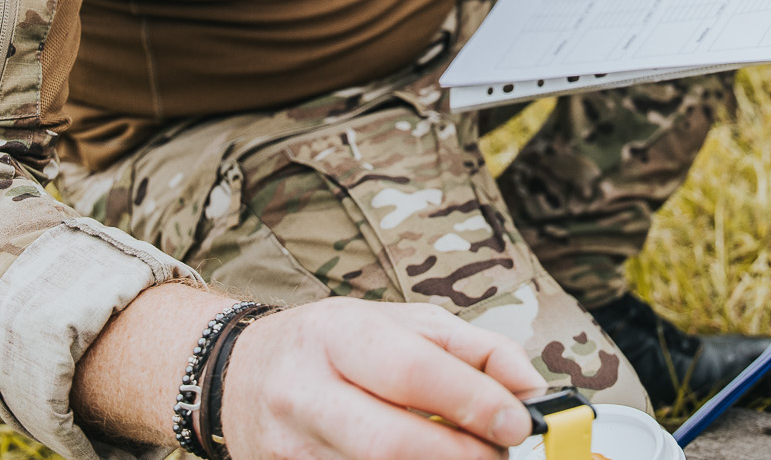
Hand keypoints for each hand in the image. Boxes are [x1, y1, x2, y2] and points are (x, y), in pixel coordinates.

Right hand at [221, 300, 537, 459]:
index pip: (412, 372)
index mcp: (335, 334)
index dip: (473, 402)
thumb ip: (473, 348)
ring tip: (467, 457)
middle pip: (392, 442)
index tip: (518, 422)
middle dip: (461, 456)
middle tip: (498, 455)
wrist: (239, 377)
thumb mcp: (400, 323)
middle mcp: (304, 392)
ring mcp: (291, 449)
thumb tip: (531, 388)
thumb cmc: (335, 345)